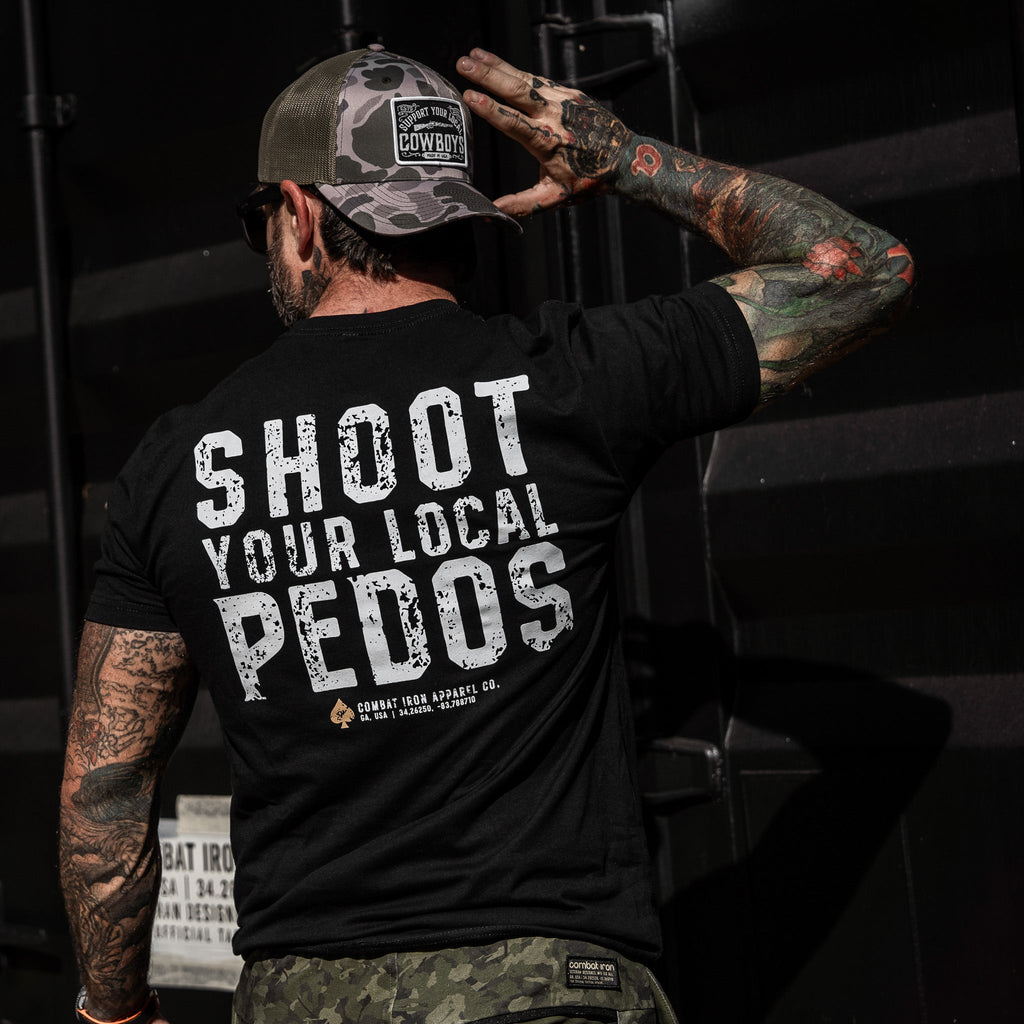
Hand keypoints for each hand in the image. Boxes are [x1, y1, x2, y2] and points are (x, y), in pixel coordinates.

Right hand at [457, 48, 633, 216]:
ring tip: (473, 55)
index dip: (491, 109)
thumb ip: (523, 203)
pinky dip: (515, 70)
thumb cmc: (588, 180)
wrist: (624, 159)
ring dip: (497, 66)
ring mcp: (562, 101)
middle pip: (517, 91)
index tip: (469, 96)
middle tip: (463, 63)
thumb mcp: (555, 196)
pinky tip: (496, 62)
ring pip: (525, 79)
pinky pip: (537, 79)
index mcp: (548, 143)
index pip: (514, 122)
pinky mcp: (569, 93)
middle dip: (488, 76)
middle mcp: (554, 117)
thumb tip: (493, 212)